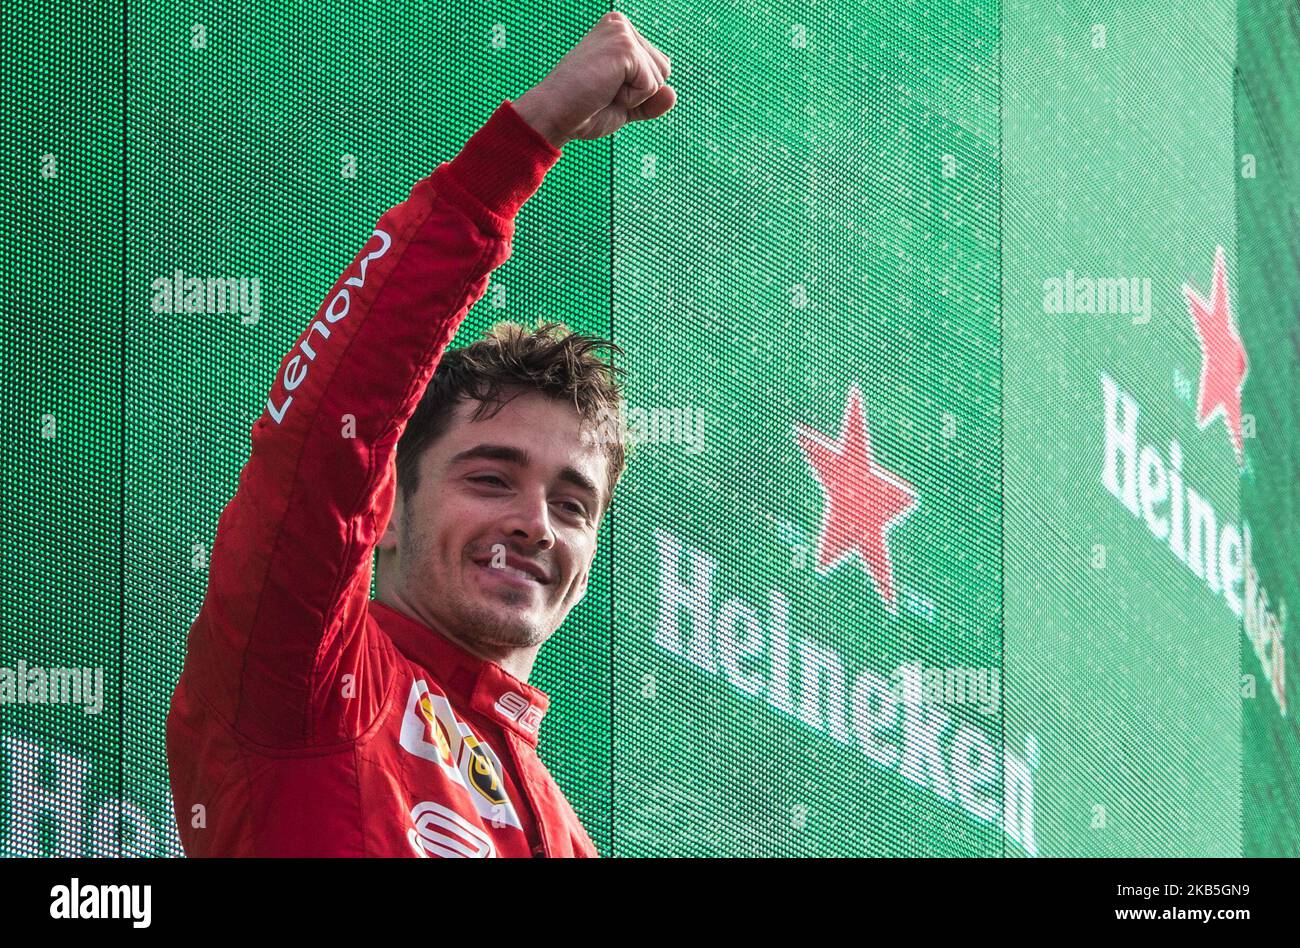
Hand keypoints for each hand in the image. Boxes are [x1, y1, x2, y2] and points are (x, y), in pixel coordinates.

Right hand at [512, 12, 675, 147]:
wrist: (554, 115)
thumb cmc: (583, 110)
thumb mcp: (626, 106)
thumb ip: (651, 100)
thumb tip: (672, 94)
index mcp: (620, 32)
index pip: (658, 67)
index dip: (638, 92)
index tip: (606, 91)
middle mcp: (621, 24)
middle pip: (664, 69)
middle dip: (640, 93)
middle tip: (604, 92)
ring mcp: (622, 32)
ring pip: (660, 77)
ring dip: (635, 96)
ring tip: (603, 91)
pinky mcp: (624, 46)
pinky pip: (651, 85)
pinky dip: (632, 99)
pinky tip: (605, 91)